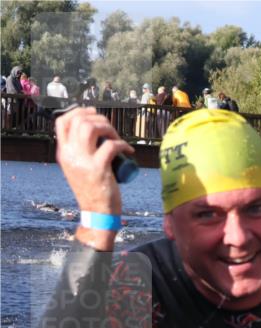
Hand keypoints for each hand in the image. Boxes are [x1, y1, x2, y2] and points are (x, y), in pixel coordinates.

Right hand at [54, 107, 132, 249]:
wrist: (97, 213)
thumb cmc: (93, 190)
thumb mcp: (79, 168)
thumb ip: (79, 152)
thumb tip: (92, 133)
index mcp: (63, 153)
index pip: (61, 122)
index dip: (79, 112)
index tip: (94, 114)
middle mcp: (70, 155)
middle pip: (79, 120)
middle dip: (99, 119)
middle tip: (111, 129)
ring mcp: (83, 161)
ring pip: (91, 128)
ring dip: (109, 127)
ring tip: (118, 137)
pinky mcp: (98, 169)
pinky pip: (111, 146)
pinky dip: (123, 144)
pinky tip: (129, 151)